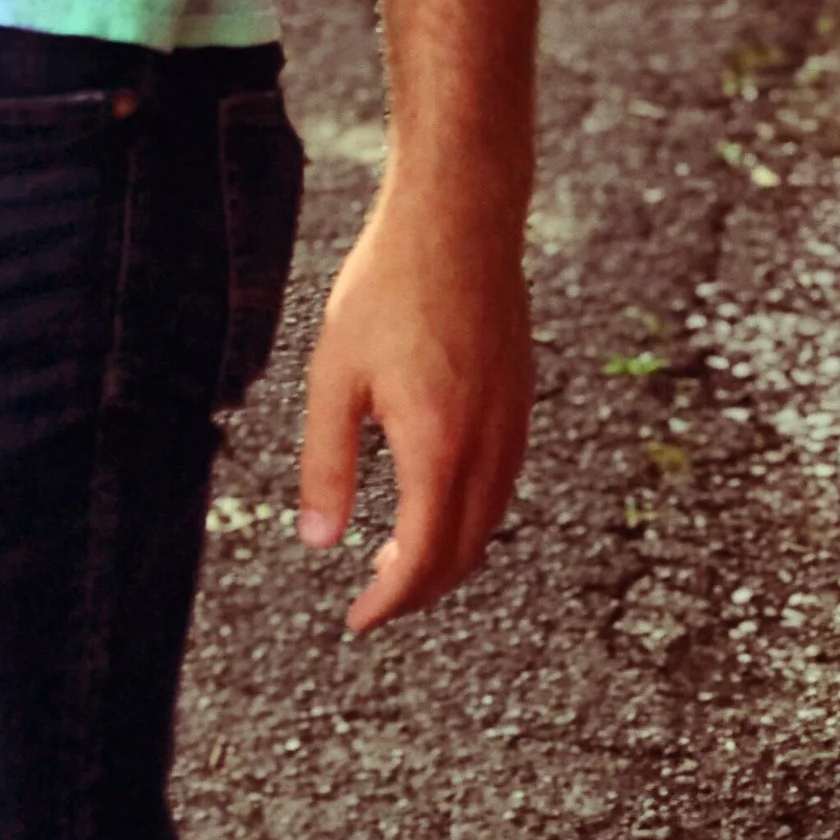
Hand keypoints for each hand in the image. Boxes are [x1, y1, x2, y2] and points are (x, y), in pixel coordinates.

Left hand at [298, 178, 533, 632]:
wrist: (459, 218)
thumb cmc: (389, 288)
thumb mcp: (334, 375)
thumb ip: (326, 464)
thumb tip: (319, 543)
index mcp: (438, 448)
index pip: (422, 559)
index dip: (390, 602)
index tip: (358, 621)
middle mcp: (488, 447)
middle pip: (462, 553)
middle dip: (419, 588)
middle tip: (374, 597)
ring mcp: (514, 422)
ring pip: (489, 522)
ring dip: (447, 553)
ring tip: (397, 554)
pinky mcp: (521, 397)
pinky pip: (502, 482)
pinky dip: (470, 513)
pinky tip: (434, 494)